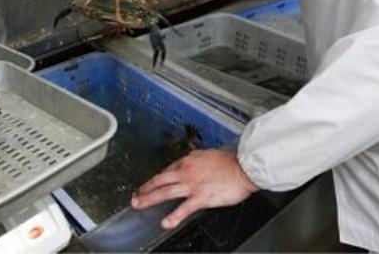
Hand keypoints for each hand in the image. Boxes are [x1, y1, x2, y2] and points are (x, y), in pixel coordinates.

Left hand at [130, 149, 258, 229]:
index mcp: (188, 161)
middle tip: (136, 195)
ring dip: (149, 199)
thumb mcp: (207, 155)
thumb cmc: (230, 162)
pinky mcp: (201, 198)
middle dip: (145, 188)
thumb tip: (191, 160)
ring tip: (139, 205)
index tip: (151, 184)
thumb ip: (196, 160)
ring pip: (165, 192)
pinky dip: (173, 216)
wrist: (243, 167)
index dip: (156, 179)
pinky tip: (165, 223)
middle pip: (159, 180)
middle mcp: (186, 172)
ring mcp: (192, 185)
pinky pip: (183, 209)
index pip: (167, 170)